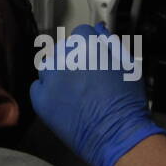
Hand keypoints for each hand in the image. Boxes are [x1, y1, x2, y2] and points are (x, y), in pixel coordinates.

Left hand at [29, 23, 165, 165]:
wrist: (117, 136)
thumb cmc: (127, 103)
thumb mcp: (127, 65)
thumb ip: (110, 43)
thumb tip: (99, 30)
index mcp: (86, 46)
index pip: (81, 34)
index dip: (89, 47)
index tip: (93, 59)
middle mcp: (65, 58)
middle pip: (63, 50)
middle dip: (74, 60)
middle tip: (86, 80)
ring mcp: (50, 78)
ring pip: (49, 67)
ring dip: (59, 74)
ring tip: (75, 92)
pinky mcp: (40, 98)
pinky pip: (37, 87)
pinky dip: (47, 92)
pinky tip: (63, 101)